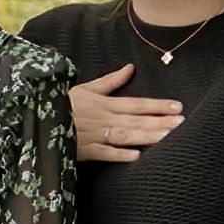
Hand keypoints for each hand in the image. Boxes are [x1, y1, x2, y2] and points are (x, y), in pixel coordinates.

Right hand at [68, 64, 183, 161]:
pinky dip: (118, 154)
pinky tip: (136, 156)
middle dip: (160, 121)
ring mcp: (95, 134)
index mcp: (105, 103)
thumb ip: (110, 81)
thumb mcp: (86, 88)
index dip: (157, 105)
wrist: (40, 118)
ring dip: (146, 136)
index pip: (137, 103)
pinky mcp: (85, 150)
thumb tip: (130, 68)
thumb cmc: (63, 103)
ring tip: (167, 137)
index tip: (178, 107)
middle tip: (182, 123)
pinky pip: (103, 153)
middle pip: (136, 120)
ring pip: (125, 135)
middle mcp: (104, 118)